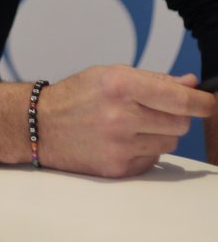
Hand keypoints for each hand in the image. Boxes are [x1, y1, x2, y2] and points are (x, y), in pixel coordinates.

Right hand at [38, 65, 215, 176]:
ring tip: (134, 124)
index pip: (178, 99)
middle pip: (179, 123)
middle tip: (158, 110)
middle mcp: (120, 116)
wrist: (41, 125)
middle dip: (176, 115)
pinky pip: (152, 160)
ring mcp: (119, 145)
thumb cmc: (76, 95)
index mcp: (120, 85)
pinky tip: (123, 140)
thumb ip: (153, 79)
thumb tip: (190, 84)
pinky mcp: (117, 168)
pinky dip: (145, 150)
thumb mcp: (111, 74)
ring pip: (169, 143)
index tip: (210, 102)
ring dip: (160, 133)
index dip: (202, 102)